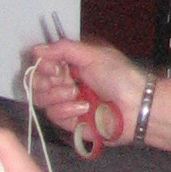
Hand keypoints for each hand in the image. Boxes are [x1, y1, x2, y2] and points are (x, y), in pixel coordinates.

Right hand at [24, 38, 144, 143]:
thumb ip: (64, 49)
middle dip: (44, 81)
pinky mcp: (68, 122)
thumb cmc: (118, 76)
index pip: (43, 63)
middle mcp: (65, 81)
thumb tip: (35, 49)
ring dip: (58, 95)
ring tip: (76, 92)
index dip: (42, 65)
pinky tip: (84, 107)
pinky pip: (53, 116)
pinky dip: (67, 110)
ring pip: (41, 100)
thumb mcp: (93, 55)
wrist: (135, 106)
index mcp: (72, 63)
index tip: (55, 67)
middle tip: (60, 79)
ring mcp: (66, 102)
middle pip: (35, 82)